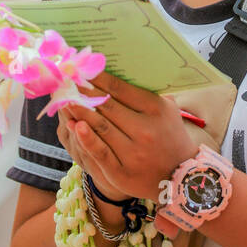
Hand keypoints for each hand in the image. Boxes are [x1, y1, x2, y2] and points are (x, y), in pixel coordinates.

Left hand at [57, 71, 199, 204]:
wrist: (181, 176)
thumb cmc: (170, 136)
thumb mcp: (168, 110)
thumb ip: (148, 92)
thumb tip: (121, 72)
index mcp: (156, 110)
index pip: (120, 89)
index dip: (98, 79)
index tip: (83, 70)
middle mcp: (145, 130)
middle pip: (107, 106)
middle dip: (84, 93)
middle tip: (68, 81)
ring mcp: (133, 152)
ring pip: (100, 127)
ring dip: (80, 112)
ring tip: (65, 99)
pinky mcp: (121, 172)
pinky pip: (100, 152)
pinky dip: (85, 138)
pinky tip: (74, 125)